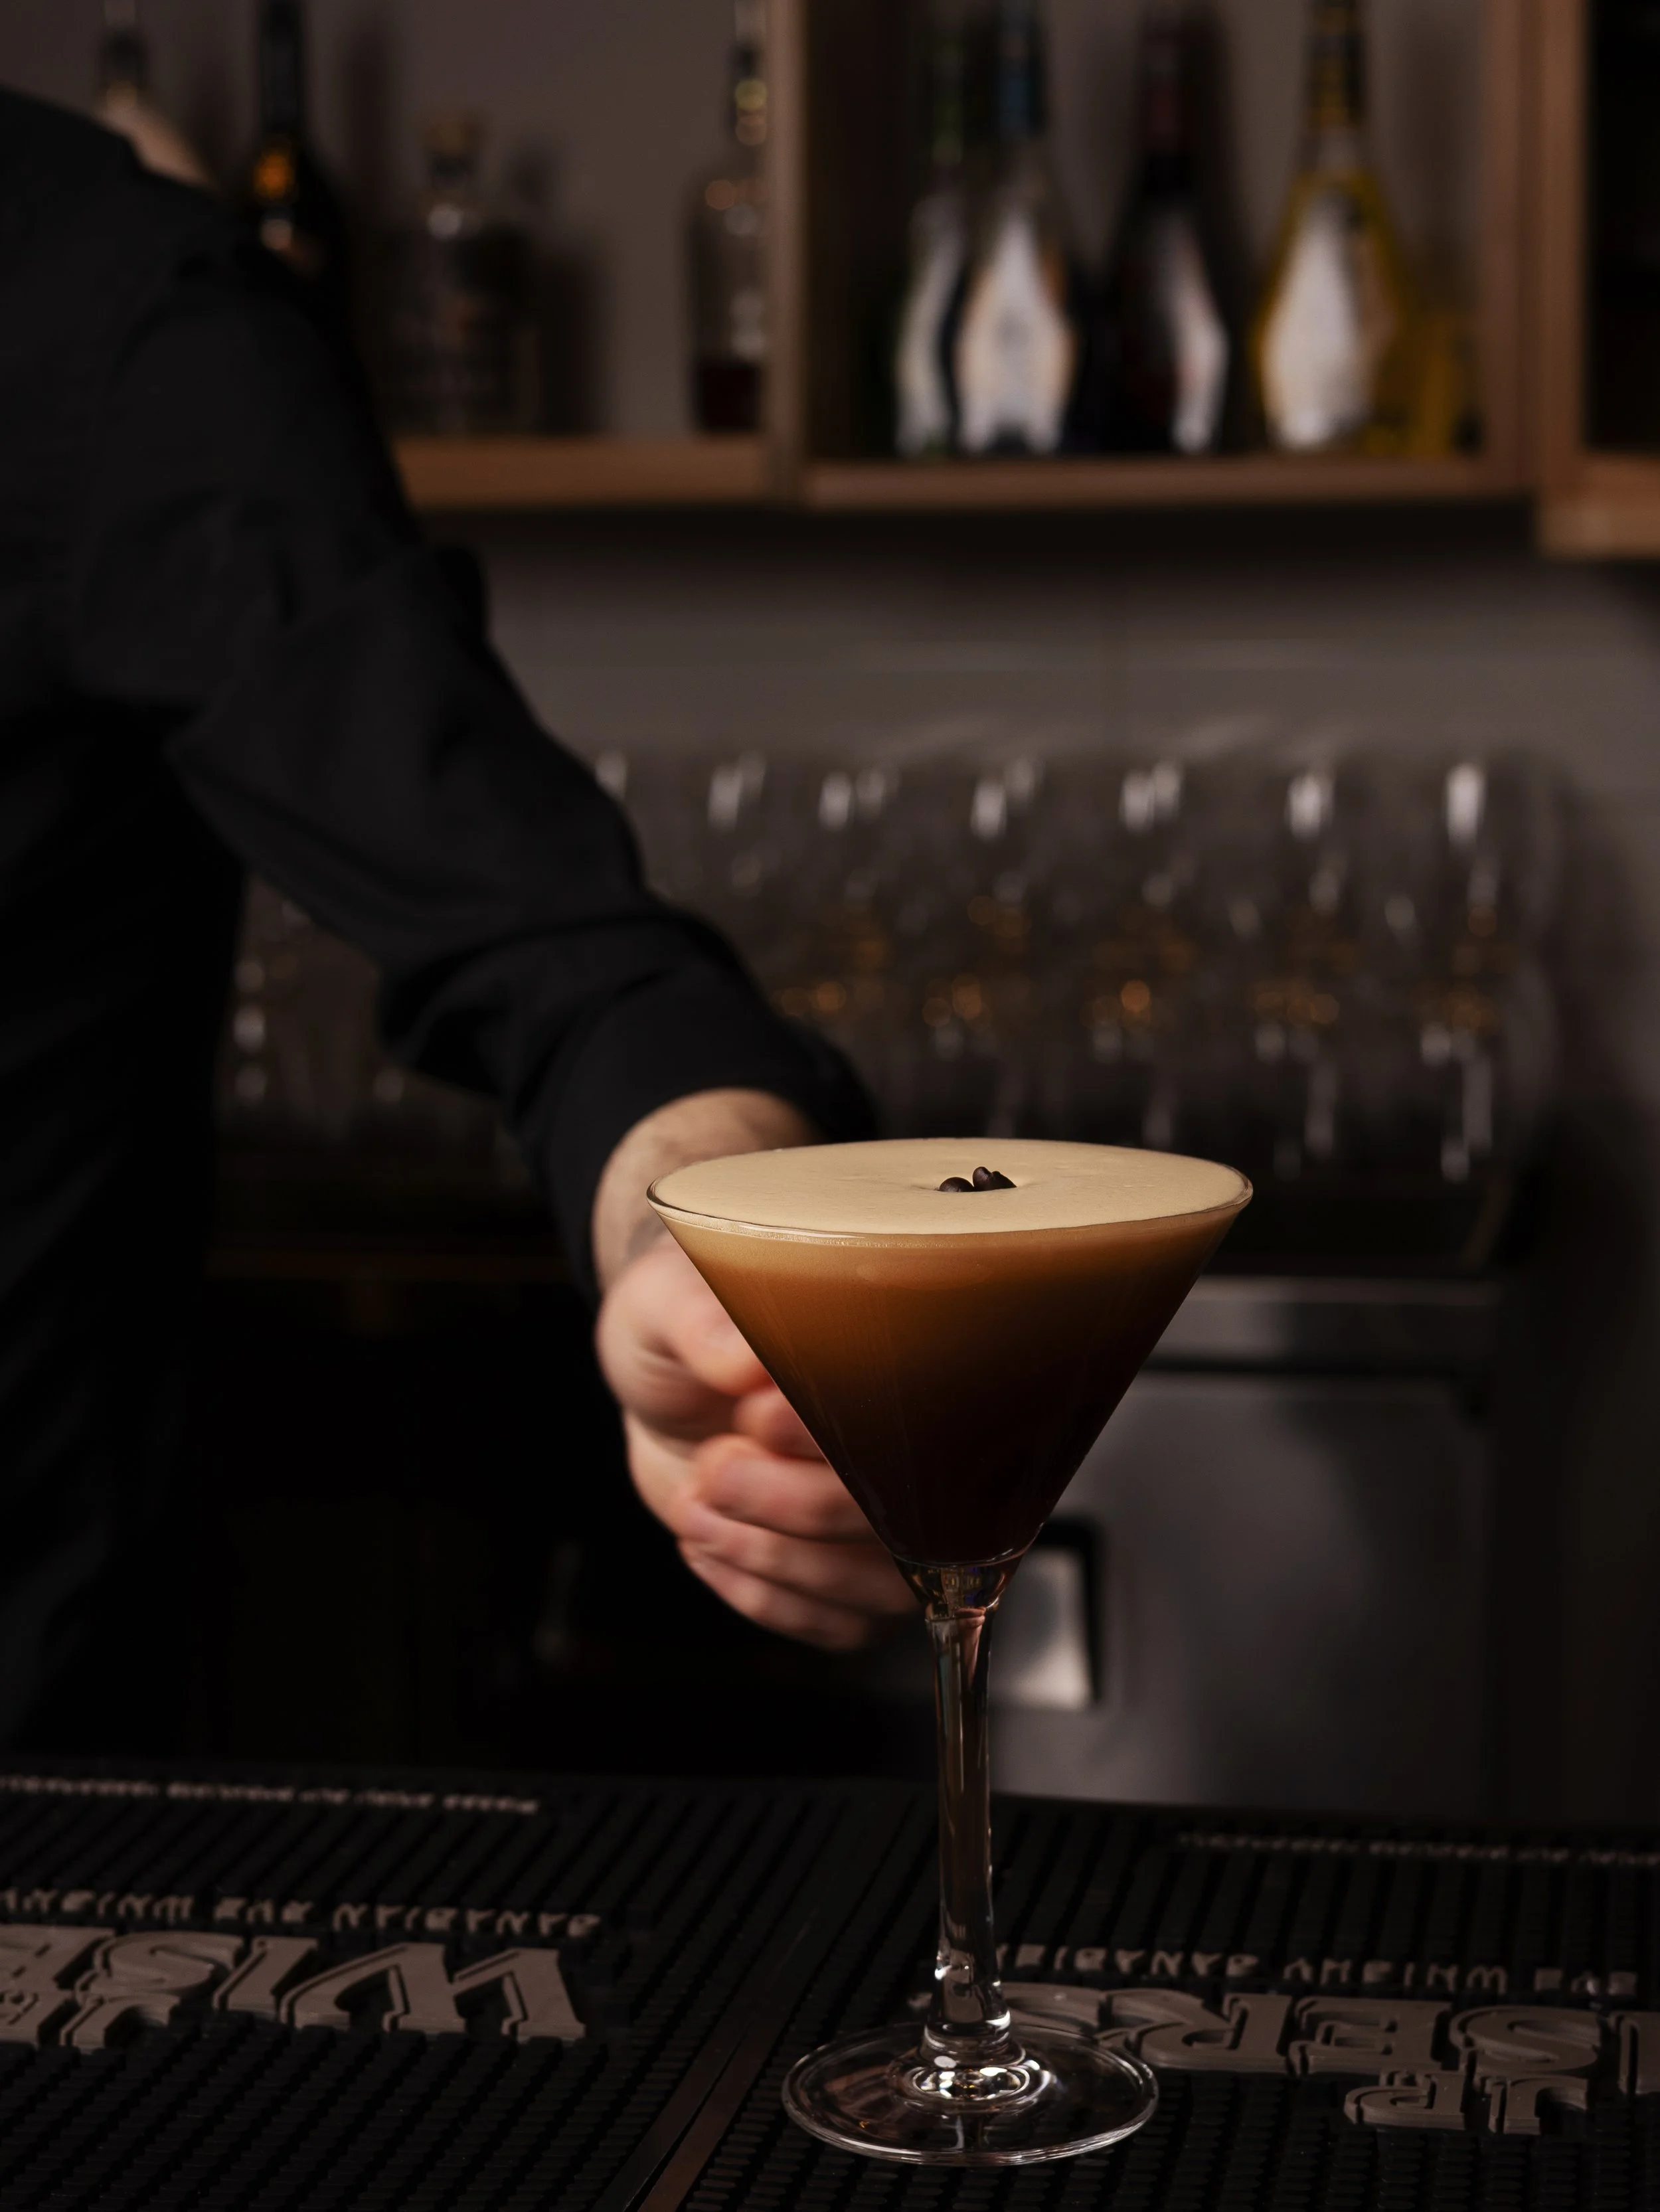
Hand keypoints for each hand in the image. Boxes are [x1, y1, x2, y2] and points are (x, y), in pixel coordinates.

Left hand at [595, 1235, 914, 1649]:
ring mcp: (892, 1526)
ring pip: (878, 1585)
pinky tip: (708, 1545)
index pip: (895, 1418)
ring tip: (697, 1507)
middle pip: (892, 1513)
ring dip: (773, 1559)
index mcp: (890, 1363)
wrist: (666, 1394)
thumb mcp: (664, 1307)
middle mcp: (910, 1452)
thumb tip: (746, 1364)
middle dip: (787, 1503)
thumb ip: (700, 1326)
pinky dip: (764, 1597)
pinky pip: (842, 1626)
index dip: (825, 1434)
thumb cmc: (680, 1335)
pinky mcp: (856, 1580)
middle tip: (713, 1468)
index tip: (754, 1418)